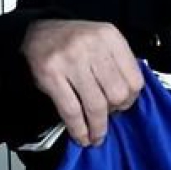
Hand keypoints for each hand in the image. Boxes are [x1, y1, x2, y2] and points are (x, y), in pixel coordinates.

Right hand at [23, 20, 144, 146]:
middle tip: (106, 117)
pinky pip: (71, 110)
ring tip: (95, 136)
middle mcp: (92, 46)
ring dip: (98, 128)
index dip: (130, 100)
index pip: (134, 80)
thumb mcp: (102, 42)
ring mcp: (71, 60)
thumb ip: (118, 65)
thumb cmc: (74, 42)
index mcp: (110, 37)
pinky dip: (78, 129)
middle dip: (114, 112)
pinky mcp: (51, 74)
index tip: (122, 106)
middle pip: (117, 94)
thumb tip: (127, 100)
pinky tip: (81, 136)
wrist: (36, 32)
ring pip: (96, 105)